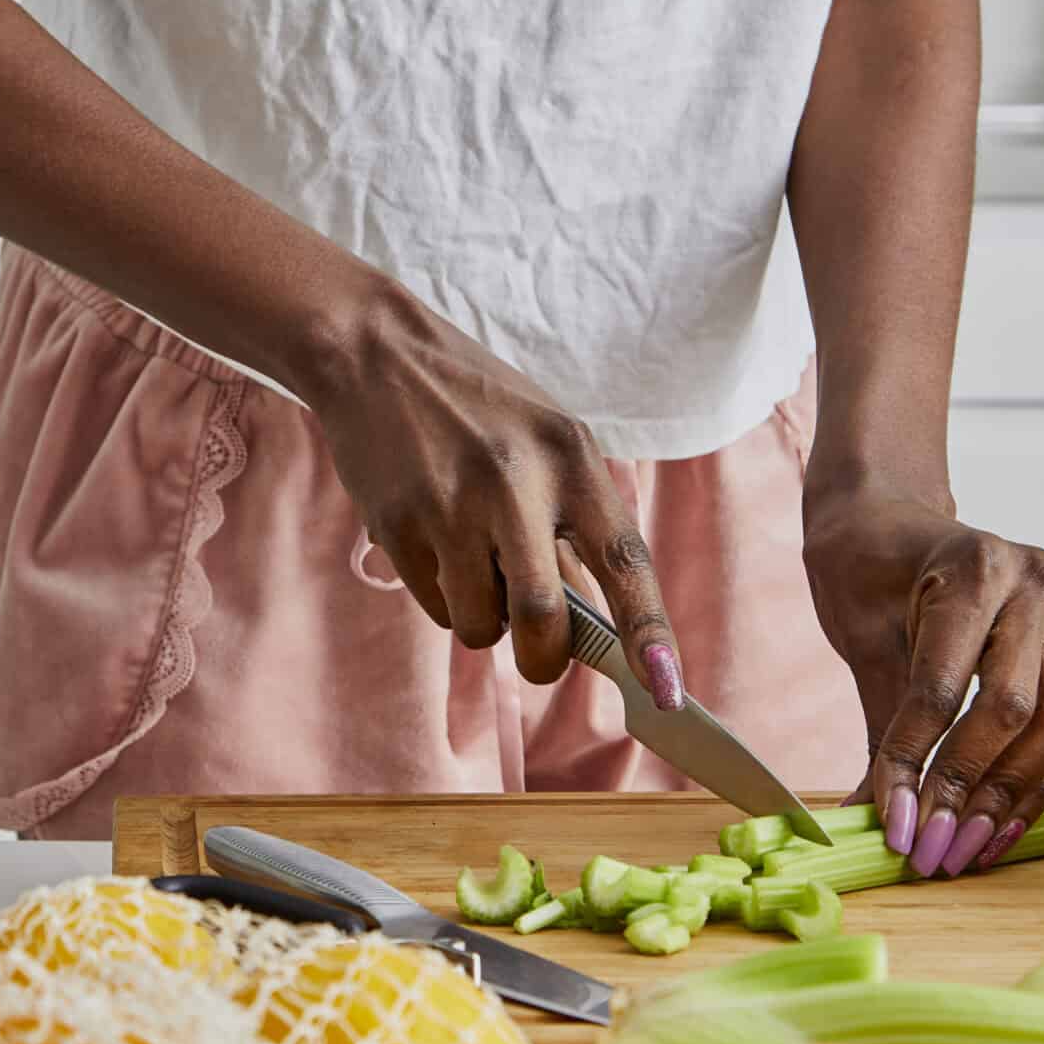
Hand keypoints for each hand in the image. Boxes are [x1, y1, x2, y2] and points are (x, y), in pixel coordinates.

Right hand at [296, 283, 684, 707]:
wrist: (376, 355)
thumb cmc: (477, 405)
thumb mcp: (543, 441)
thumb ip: (571, 522)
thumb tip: (587, 621)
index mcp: (568, 456)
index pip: (624, 559)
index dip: (649, 631)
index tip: (667, 687)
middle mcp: (513, 482)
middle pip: (542, 616)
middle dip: (546, 659)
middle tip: (540, 658)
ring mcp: (450, 505)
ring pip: (481, 624)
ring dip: (485, 621)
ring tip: (475, 566)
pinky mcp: (398, 525)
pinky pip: (435, 607)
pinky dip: (445, 599)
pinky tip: (436, 544)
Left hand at [802, 491, 1043, 878]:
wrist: (889, 516)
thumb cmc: (866, 565)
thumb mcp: (859, 636)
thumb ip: (880, 726)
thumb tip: (870, 818)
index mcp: (974, 567)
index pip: (947, 685)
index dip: (919, 760)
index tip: (895, 823)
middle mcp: (1032, 586)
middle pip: (1017, 709)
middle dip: (971, 790)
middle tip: (934, 851)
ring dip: (1011, 798)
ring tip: (967, 851)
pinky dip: (1032, 781)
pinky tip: (998, 826)